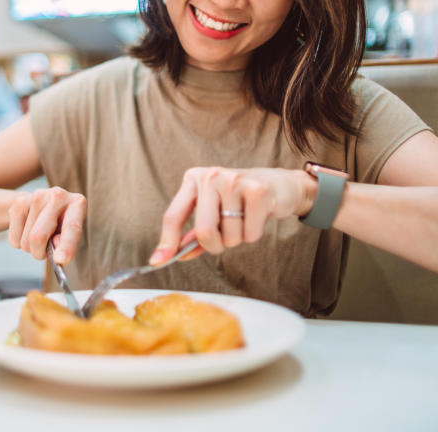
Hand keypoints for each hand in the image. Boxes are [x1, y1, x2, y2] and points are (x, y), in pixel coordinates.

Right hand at [7, 187, 86, 263]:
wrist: (45, 203)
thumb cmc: (62, 223)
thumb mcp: (71, 234)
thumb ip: (66, 244)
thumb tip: (56, 255)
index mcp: (77, 204)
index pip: (71, 228)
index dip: (66, 245)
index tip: (61, 260)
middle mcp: (58, 196)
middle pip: (38, 236)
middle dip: (39, 253)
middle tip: (44, 253)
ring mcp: (37, 196)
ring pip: (25, 241)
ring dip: (30, 248)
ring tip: (39, 236)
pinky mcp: (19, 200)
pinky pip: (14, 238)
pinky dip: (19, 242)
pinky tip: (28, 229)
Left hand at [150, 167, 312, 263]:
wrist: (280, 185)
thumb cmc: (241, 201)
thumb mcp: (214, 211)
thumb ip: (195, 234)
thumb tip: (175, 255)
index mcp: (193, 179)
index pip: (174, 215)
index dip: (167, 242)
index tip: (157, 262)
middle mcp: (211, 176)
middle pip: (203, 231)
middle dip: (215, 245)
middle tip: (225, 237)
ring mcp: (234, 180)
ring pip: (229, 236)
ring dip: (238, 238)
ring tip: (245, 219)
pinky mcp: (258, 190)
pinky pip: (250, 234)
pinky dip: (254, 234)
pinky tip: (259, 216)